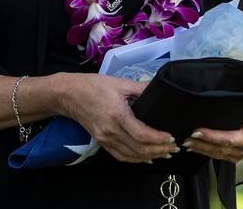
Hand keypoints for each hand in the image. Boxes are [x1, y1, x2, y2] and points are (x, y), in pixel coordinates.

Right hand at [59, 74, 178, 163]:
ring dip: (150, 157)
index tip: (171, 137)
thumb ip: (140, 88)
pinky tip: (146, 158)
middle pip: (139, 149)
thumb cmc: (93, 86)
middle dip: (160, 150)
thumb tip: (159, 88)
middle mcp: (111, 131)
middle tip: (173, 147)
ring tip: (165, 153)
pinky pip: (121, 156)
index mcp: (117, 115)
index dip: (159, 139)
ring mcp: (105, 139)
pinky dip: (136, 159)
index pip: (142, 135)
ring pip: (132, 156)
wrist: (69, 94)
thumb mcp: (119, 83)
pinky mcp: (101, 142)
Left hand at [180, 106, 242, 163]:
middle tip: (187, 139)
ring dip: (201, 148)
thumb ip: (235, 103)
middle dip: (202, 143)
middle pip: (222, 145)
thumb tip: (215, 99)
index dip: (211, 135)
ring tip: (187, 143)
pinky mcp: (238, 158)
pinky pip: (219, 156)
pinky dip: (205, 152)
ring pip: (219, 152)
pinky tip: (195, 148)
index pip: (229, 134)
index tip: (196, 131)